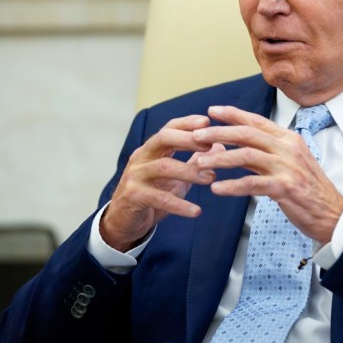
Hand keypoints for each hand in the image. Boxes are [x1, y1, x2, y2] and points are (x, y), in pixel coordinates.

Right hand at [100, 114, 222, 251]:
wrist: (123, 222)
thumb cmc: (151, 195)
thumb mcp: (176, 178)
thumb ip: (194, 162)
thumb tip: (218, 146)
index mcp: (151, 150)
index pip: (168, 128)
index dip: (187, 123)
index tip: (207, 121)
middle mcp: (141, 158)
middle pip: (163, 138)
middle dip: (188, 139)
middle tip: (210, 144)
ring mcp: (135, 176)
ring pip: (163, 167)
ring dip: (189, 171)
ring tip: (211, 178)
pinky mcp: (133, 196)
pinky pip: (160, 198)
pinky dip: (180, 205)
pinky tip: (196, 211)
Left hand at [192, 105, 342, 243]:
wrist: (333, 214)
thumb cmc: (308, 190)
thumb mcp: (289, 164)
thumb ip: (263, 154)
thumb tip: (234, 148)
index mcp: (288, 139)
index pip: (256, 121)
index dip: (232, 114)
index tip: (211, 110)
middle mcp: (288, 148)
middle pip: (246, 134)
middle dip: (218, 133)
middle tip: (195, 136)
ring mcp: (287, 167)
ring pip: (245, 156)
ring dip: (219, 159)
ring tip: (199, 164)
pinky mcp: (285, 187)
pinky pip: (251, 183)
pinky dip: (231, 185)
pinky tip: (216, 189)